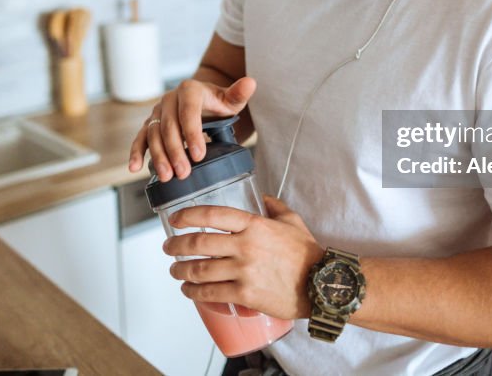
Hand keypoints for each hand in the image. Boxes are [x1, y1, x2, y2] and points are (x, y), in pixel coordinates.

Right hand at [128, 76, 255, 181]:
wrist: (202, 102)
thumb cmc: (218, 103)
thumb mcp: (231, 99)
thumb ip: (239, 94)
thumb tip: (251, 82)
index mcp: (189, 90)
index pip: (188, 111)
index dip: (192, 133)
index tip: (199, 155)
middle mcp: (169, 99)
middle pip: (169, 126)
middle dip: (175, 151)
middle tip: (183, 172)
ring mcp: (158, 112)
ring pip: (154, 134)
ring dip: (158, 156)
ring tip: (167, 177)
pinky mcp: (150, 124)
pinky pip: (141, 138)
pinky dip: (136, 152)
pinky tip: (135, 168)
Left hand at [164, 195, 323, 319]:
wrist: (322, 285)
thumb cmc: (307, 253)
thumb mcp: (292, 221)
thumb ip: (274, 206)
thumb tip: (263, 197)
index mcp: (254, 225)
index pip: (212, 214)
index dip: (188, 215)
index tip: (175, 219)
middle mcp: (245, 246)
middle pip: (199, 243)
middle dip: (176, 245)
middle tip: (169, 248)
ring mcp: (243, 271)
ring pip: (199, 269)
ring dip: (180, 270)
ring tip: (175, 270)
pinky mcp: (244, 294)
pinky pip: (209, 293)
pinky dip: (193, 291)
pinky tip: (188, 289)